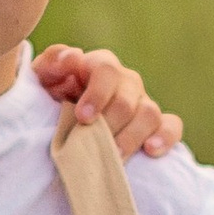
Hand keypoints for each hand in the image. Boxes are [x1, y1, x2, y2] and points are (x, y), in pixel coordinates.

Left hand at [36, 45, 183, 160]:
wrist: (58, 125)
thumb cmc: (49, 99)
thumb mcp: (41, 80)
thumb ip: (52, 63)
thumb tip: (74, 56)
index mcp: (99, 67)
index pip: (106, 70)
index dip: (97, 94)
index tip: (82, 117)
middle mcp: (125, 82)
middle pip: (127, 98)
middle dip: (110, 124)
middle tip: (92, 146)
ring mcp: (141, 103)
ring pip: (149, 113)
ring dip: (132, 137)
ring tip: (115, 157)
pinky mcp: (155, 125)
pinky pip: (171, 126)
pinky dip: (165, 137)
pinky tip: (151, 151)